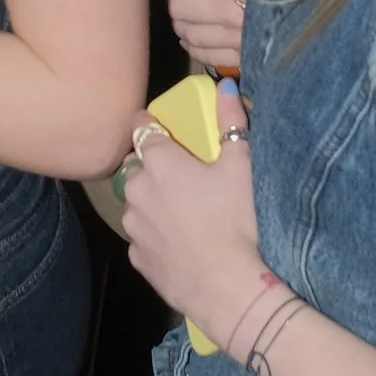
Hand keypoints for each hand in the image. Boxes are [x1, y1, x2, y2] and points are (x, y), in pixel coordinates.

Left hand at [121, 114, 267, 345]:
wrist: (229, 289)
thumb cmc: (237, 220)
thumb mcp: (241, 165)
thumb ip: (231, 121)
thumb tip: (226, 86)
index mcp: (159, 160)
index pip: (142, 127)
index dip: (152, 124)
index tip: (164, 128)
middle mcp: (136, 189)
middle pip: (138, 167)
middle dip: (155, 167)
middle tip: (186, 177)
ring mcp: (133, 227)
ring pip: (137, 203)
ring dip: (153, 202)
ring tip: (186, 214)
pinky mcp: (137, 259)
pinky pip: (142, 237)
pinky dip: (156, 235)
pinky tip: (182, 242)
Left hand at [166, 0, 249, 73]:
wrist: (334, 13)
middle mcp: (231, 12)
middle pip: (179, 7)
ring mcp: (237, 38)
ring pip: (190, 33)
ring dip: (179, 23)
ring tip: (179, 14)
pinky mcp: (244, 56)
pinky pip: (208, 55)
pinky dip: (193, 48)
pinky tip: (189, 40)